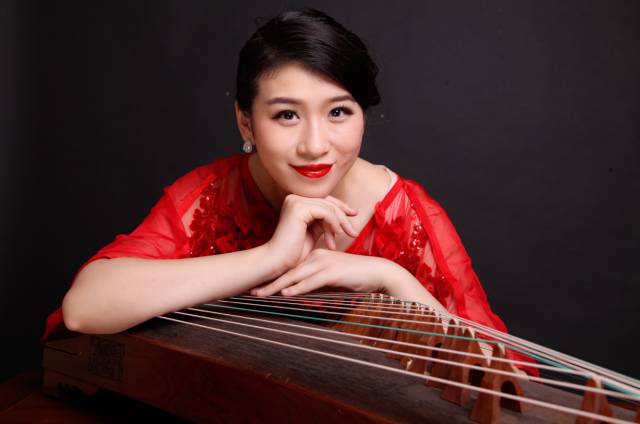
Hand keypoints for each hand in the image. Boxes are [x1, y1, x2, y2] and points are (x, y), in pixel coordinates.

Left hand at [251, 249, 387, 296]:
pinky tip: (286, 294)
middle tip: (252, 292)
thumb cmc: (357, 277)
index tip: (260, 288)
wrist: (378, 273)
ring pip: (296, 276)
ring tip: (262, 294)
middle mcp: (317, 257)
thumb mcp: (333, 280)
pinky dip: (298, 288)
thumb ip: (317, 285)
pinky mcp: (333, 272)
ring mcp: (325, 263)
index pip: (292, 269)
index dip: (275, 279)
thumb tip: (302, 293)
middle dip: (270, 282)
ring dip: (278, 286)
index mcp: (316, 257)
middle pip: (289, 272)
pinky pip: (311, 281)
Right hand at [264, 194, 358, 270]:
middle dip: (343, 216)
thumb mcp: (313, 232)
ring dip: (340, 223)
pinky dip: (334, 224)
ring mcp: (296, 201)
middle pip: (328, 201)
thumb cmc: (293, 252)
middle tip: (354, 231)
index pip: (324, 199)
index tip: (354, 215)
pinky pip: (326, 212)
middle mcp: (294, 198)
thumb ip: (324, 222)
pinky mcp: (299, 208)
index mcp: (296, 202)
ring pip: (329, 207)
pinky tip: (336, 236)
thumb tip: (342, 215)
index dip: (341, 207)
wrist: (277, 262)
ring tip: (346, 237)